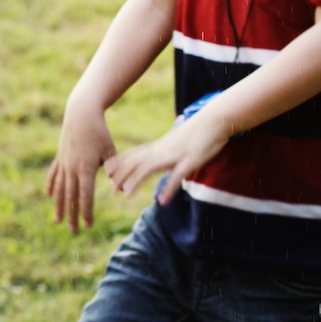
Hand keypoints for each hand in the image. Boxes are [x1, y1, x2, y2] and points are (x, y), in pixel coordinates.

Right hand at [45, 107, 117, 231]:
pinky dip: (51, 185)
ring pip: (59, 189)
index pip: (85, 195)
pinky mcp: (60, 156)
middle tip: (73, 231)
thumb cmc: (99, 131)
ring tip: (57, 220)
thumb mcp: (110, 150)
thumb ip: (114, 170)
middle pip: (70, 196)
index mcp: (86, 168)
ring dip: (58, 206)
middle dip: (72, 215)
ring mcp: (64, 162)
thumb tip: (119, 190)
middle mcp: (72, 168)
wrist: (81, 113)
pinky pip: (54, 174)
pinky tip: (49, 196)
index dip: (86, 211)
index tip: (88, 225)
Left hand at [108, 113, 229, 204]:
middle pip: (137, 162)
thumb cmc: (195, 133)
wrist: (214, 120)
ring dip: (137, 180)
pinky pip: (177, 176)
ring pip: (150, 167)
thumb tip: (155, 162)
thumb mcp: (174, 143)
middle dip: (122, 175)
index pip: (134, 155)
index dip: (120, 164)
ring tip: (126, 194)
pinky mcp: (190, 160)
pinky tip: (162, 201)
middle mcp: (162, 150)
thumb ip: (163, 152)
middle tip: (111, 190)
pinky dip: (168, 188)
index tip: (106, 174)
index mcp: (158, 147)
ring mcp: (175, 155)